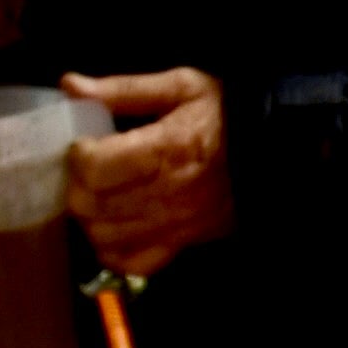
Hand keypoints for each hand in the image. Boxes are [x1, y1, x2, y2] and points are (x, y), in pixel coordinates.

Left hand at [61, 67, 234, 280]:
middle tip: (91, 170)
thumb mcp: (181, 87)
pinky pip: (132, 262)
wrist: (277, 151)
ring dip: (91, 216)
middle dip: (78, 185)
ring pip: (104, 236)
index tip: (88, 142)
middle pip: (91, 205)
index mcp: (166, 149)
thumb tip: (70, 85)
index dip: (78, 154)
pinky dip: (112, 249)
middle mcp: (168, 193)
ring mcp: (176, 224)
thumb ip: (123, 89)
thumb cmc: (226, 115)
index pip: (93, 167)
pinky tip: (115, 226)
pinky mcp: (184, 243)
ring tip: (101, 195)